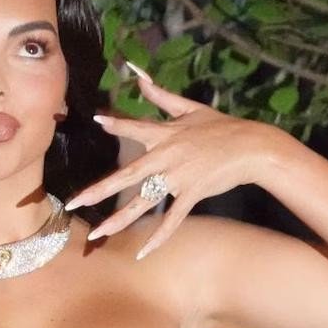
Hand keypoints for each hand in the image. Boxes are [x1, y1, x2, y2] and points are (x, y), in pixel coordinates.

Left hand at [64, 65, 271, 259]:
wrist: (252, 147)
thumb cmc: (221, 126)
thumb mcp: (190, 107)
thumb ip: (160, 95)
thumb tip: (137, 74)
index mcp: (164, 134)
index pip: (135, 128)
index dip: (117, 124)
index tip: (98, 120)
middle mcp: (166, 157)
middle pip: (127, 175)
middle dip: (98, 190)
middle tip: (75, 203)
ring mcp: (178, 178)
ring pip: (143, 202)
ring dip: (119, 219)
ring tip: (98, 233)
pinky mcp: (191, 194)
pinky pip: (172, 219)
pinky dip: (159, 237)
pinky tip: (143, 253)